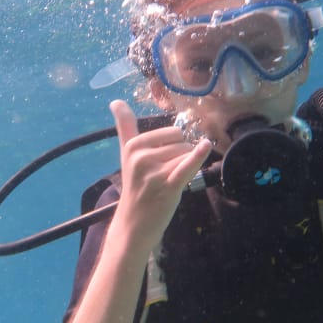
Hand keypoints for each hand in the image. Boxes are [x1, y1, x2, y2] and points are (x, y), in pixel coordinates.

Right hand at [109, 99, 210, 249]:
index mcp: (133, 145)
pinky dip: (198, 156)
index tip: (162, 161)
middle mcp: (142, 156)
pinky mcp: (168, 186)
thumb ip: (124, 126)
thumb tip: (116, 100)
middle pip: (181, 143)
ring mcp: (155, 172)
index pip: (171, 133)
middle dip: (181, 156)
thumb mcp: (126, 154)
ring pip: (187, 155)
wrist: (135, 222)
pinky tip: (206, 146)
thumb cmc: (135, 185)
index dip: (175, 146)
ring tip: (170, 182)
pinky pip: (187, 165)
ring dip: (186, 167)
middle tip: (166, 175)